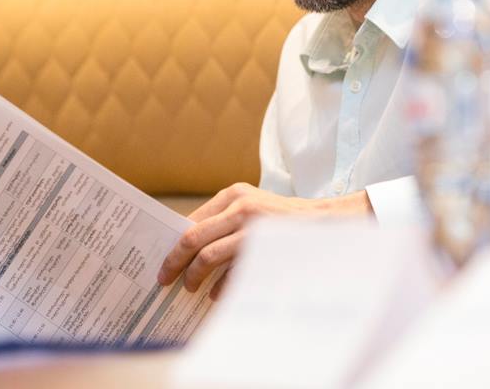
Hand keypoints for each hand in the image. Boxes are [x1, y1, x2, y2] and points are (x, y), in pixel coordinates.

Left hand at [157, 182, 371, 299]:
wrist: (326, 223)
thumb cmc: (284, 220)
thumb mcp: (253, 208)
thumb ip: (225, 220)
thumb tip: (187, 246)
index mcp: (234, 194)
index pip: (191, 220)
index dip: (173, 243)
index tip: (162, 260)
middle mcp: (240, 207)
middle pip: (192, 238)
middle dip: (173, 262)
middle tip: (164, 279)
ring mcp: (252, 227)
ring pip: (207, 256)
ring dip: (193, 276)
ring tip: (190, 288)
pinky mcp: (263, 247)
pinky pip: (231, 272)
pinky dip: (220, 286)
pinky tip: (217, 295)